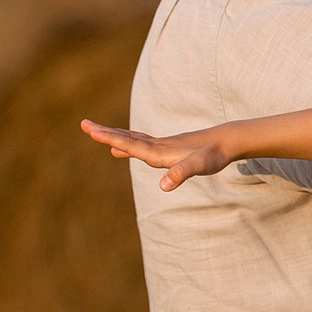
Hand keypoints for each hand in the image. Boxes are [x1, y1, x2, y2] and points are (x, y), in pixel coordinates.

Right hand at [81, 119, 236, 190]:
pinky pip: (143, 144)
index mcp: (160, 152)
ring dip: (115, 136)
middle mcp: (159, 146)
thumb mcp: (200, 166)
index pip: (130, 144)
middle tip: (84, 124)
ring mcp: (163, 146)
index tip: (90, 130)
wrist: (227, 141)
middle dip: (105, 133)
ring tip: (98, 133)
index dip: (110, 138)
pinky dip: (130, 143)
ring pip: (134, 139)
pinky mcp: (169, 148)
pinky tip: (125, 147)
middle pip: (127, 138)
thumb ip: (181, 174)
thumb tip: (163, 187)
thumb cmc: (213, 155)